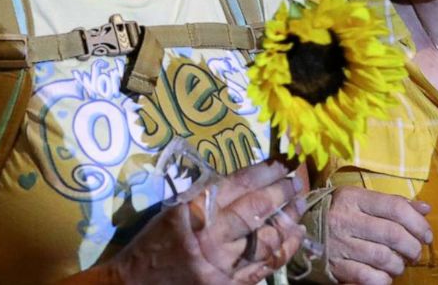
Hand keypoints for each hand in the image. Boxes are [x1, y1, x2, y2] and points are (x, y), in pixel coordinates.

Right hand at [103, 160, 308, 284]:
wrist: (136, 284)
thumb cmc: (153, 243)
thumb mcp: (173, 209)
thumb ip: (204, 195)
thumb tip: (244, 180)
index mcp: (192, 210)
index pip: (235, 185)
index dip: (262, 172)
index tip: (279, 163)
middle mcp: (209, 235)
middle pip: (255, 209)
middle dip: (281, 192)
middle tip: (297, 180)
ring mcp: (221, 263)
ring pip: (266, 238)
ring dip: (288, 219)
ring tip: (301, 205)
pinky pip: (265, 266)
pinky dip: (285, 248)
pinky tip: (296, 235)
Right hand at [319, 186, 431, 284]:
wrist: (301, 229)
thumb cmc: (339, 212)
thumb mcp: (361, 200)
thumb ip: (393, 203)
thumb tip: (426, 208)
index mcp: (354, 198)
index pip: (395, 207)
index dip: (418, 223)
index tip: (426, 235)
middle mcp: (346, 219)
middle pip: (393, 234)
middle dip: (413, 247)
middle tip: (415, 253)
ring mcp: (339, 244)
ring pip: (383, 257)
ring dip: (399, 264)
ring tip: (398, 264)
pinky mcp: (335, 266)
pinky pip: (368, 277)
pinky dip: (383, 279)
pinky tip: (384, 275)